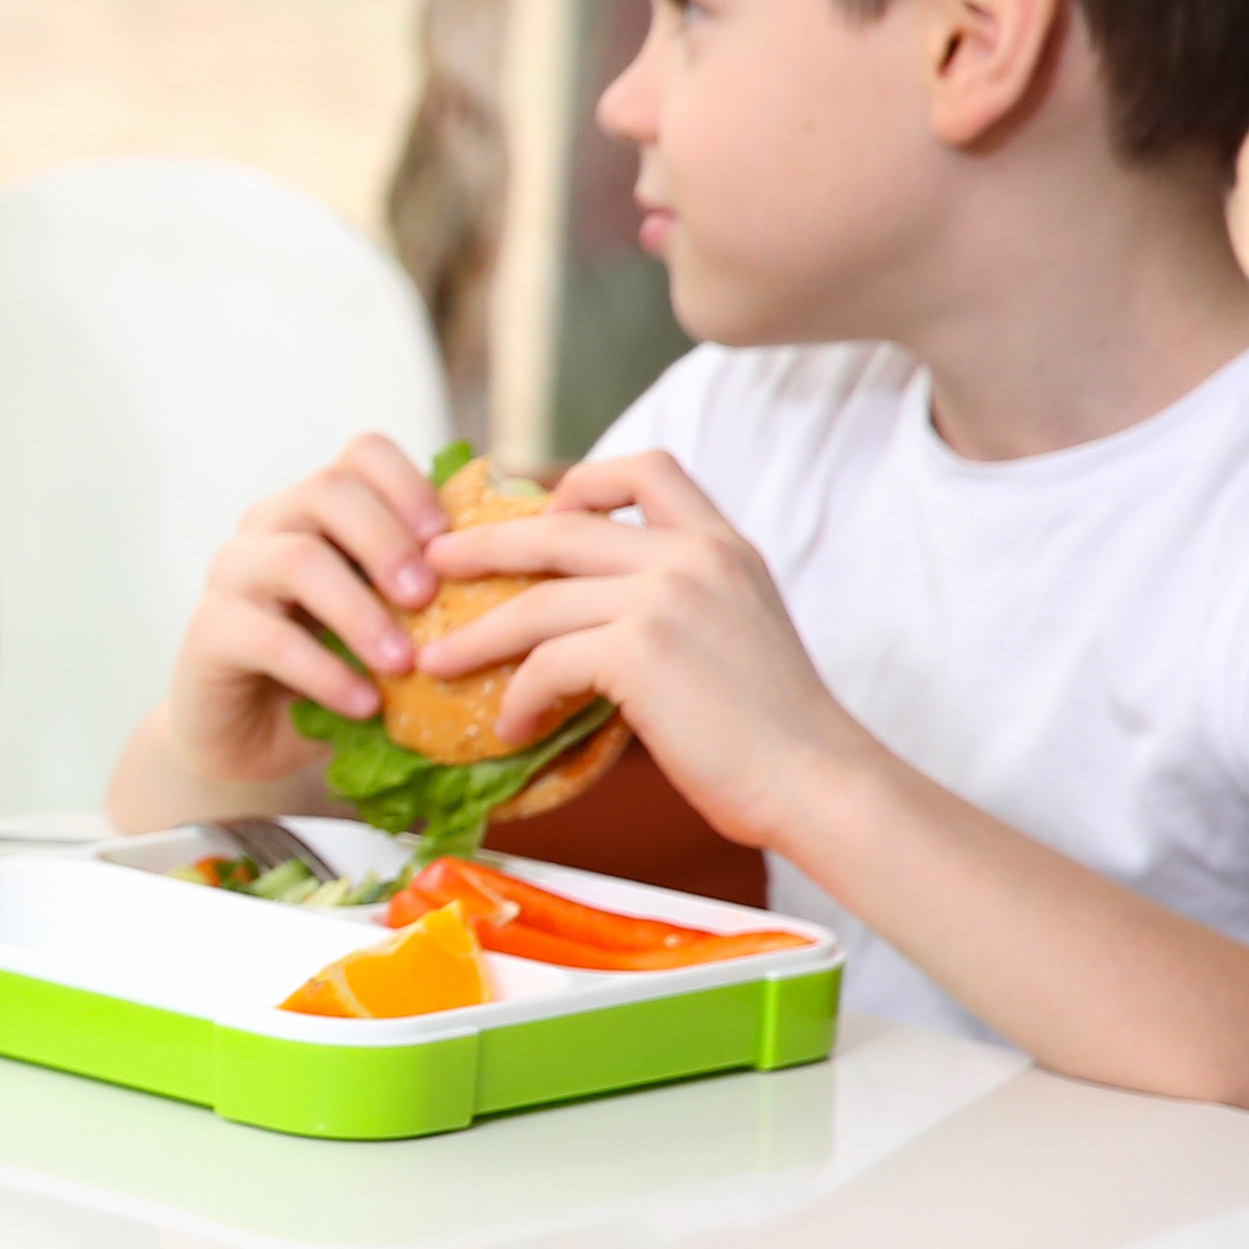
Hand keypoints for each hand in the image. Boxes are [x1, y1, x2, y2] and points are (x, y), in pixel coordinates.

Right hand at [142, 431, 468, 800]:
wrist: (258, 739)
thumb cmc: (343, 669)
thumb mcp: (393, 621)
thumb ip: (437, 588)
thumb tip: (538, 556)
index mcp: (321, 508)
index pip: (362, 453)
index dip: (411, 485)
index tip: (450, 539)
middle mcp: (271, 524)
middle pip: (327, 490)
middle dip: (388, 541)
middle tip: (428, 598)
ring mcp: (233, 574)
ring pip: (295, 559)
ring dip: (359, 610)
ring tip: (403, 663)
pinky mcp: (208, 632)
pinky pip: (265, 637)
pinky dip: (322, 671)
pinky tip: (363, 705)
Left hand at [416, 452, 875, 852]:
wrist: (816, 780)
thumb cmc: (776, 731)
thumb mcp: (739, 630)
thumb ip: (681, 603)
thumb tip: (597, 623)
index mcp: (722, 545)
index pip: (648, 468)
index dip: (583, 479)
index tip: (543, 509)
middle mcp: (692, 557)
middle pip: (560, 527)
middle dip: (484, 544)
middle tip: (432, 563)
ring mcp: (664, 598)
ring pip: (535, 602)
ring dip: (475, 635)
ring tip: (435, 660)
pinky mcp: (638, 650)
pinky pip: (546, 664)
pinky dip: (519, 698)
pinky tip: (513, 727)